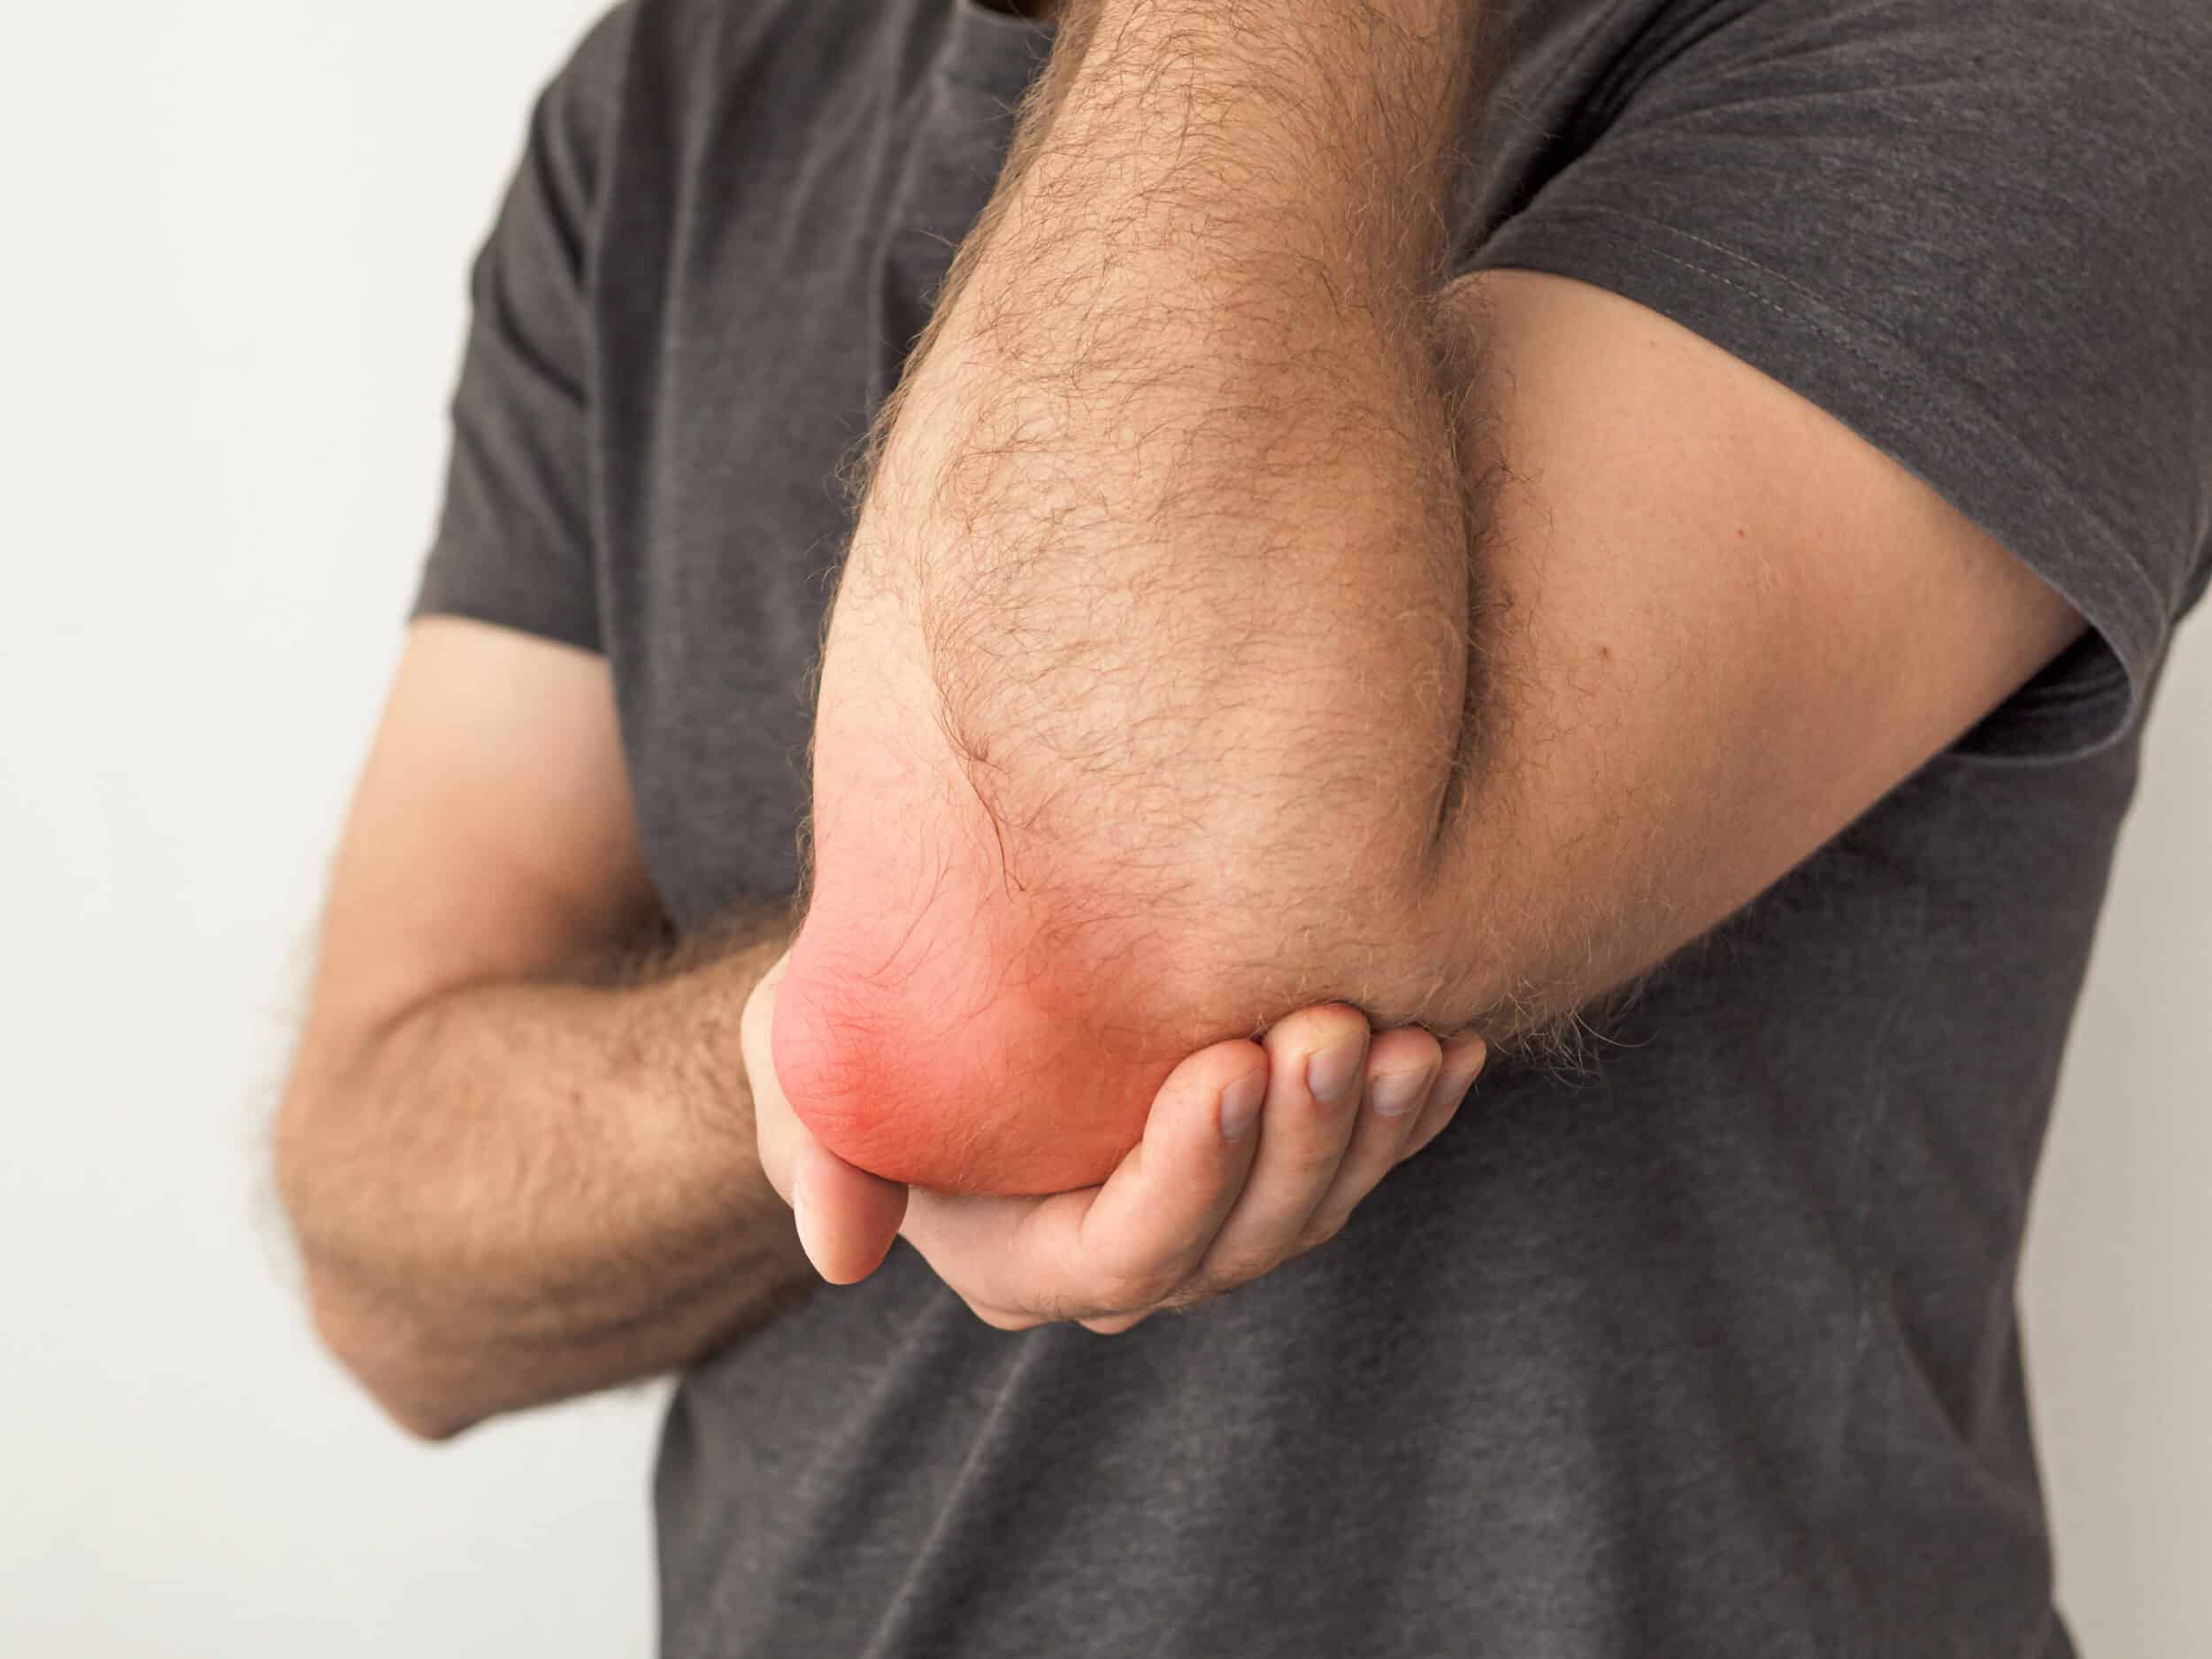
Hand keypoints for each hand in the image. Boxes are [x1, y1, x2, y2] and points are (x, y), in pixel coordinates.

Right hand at [744, 951, 1485, 1334]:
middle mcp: (1137, 1255)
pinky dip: (1413, 1113)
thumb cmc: (876, 1024)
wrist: (953, 975)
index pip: (1123, 1254)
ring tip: (1410, 1037)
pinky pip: (1362, 1159)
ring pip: (1315, 1206)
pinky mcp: (1281, 1159)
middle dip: (1298, 1143)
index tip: (1225, 1061)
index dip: (1188, 1173)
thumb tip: (843, 1252)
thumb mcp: (811, 1072)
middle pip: (1243, 1241)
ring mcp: (1220, 1213)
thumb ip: (817, 1155)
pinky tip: (1455, 1048)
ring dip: (1372, 1131)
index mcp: (1027, 1259)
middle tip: (1333, 1032)